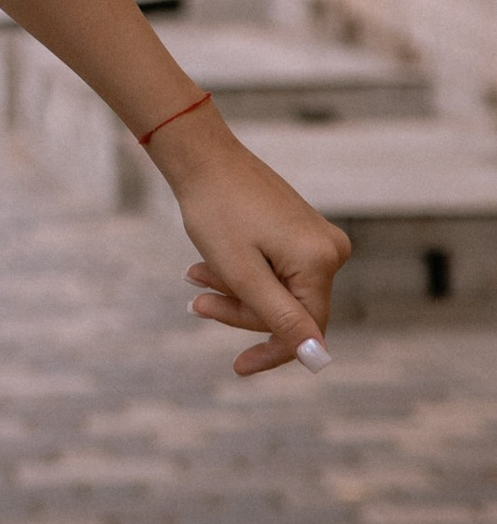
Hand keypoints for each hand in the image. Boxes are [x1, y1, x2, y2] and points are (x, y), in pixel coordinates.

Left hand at [152, 101, 351, 373]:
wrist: (202, 156)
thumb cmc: (217, 212)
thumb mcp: (244, 274)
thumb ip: (281, 317)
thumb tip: (318, 357)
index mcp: (321, 261)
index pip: (306, 329)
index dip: (272, 351)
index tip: (239, 366)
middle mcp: (330, 249)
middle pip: (289, 309)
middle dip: (240, 310)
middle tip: (196, 303)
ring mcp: (316, 237)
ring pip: (277, 289)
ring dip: (234, 290)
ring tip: (194, 276)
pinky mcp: (300, 230)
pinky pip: (274, 268)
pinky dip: (241, 273)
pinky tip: (207, 265)